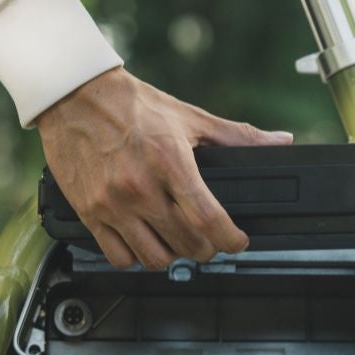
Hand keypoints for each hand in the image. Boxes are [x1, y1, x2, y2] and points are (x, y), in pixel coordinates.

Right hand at [36, 67, 291, 269]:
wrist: (75, 96)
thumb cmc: (130, 104)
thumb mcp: (188, 116)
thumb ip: (236, 136)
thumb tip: (279, 141)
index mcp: (169, 161)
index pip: (208, 218)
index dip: (230, 239)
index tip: (237, 241)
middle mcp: (140, 187)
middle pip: (186, 244)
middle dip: (206, 249)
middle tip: (208, 241)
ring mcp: (112, 204)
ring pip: (153, 258)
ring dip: (173, 257)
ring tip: (176, 244)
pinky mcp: (89, 213)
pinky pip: (118, 256)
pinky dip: (135, 258)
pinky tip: (143, 242)